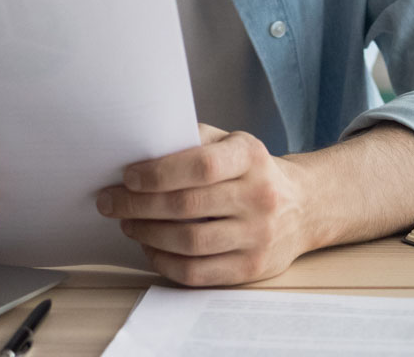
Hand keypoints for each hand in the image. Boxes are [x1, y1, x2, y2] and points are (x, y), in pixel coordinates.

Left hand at [94, 124, 312, 285]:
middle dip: (138, 205)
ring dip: (148, 234)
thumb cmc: (252, 171)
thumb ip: (193, 142)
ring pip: (190, 242)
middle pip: (188, 206)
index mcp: (250, 157)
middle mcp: (259, 196)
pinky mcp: (252, 267)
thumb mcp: (232, 143)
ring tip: (128, 224)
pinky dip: (165, 262)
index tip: (127, 176)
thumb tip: (140, 151)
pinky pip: (199, 272)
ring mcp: (258, 236)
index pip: (201, 165)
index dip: (158, 173)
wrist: (304, 206)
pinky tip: (150, 248)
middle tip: (110, 202)